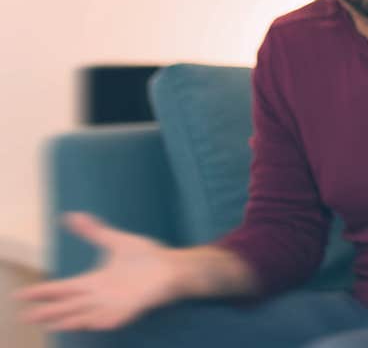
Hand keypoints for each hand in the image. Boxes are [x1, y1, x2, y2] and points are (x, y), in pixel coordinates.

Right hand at [15, 212, 180, 330]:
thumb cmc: (147, 258)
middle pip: (68, 305)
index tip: (20, 294)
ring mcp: (115, 304)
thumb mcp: (116, 241)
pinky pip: (113, 318)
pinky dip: (101, 321)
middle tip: (25, 316)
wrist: (174, 266)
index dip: (42, 292)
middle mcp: (100, 296)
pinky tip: (88, 324)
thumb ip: (94, 231)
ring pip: (84, 315)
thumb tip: (70, 215)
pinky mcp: (131, 309)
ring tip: (49, 324)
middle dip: (47, 311)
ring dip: (68, 320)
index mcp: (94, 282)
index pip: (63, 288)